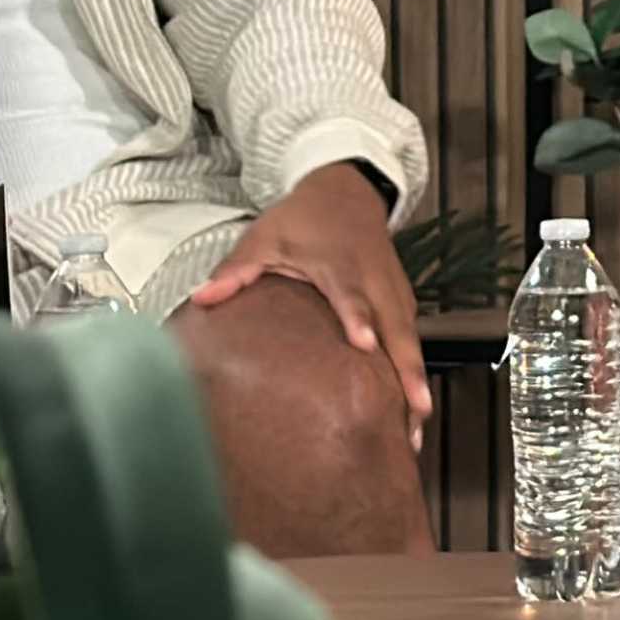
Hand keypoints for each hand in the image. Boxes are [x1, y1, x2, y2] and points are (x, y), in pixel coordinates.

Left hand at [190, 165, 429, 446]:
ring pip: (411, 340)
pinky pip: (412, 339)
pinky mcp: (402, 301)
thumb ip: (237, 269)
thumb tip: (201, 299)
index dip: (358, 318)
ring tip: (418, 426)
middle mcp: (374, 282)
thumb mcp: (265, 236)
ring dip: (417, 380)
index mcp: (339, 266)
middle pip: (397, 329)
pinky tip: (416, 408)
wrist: (347, 193)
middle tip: (416, 409)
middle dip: (408, 369)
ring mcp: (394, 292)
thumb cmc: (303, 219)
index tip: (364, 344)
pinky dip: (417, 372)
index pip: (351, 295)